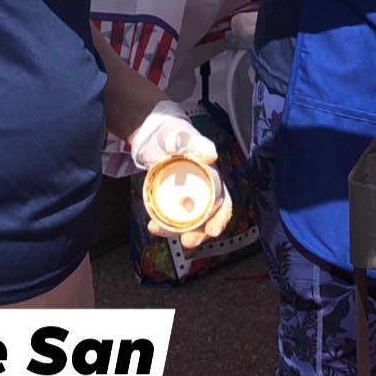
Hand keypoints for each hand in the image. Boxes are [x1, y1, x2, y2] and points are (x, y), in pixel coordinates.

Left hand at [129, 100, 232, 249]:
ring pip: (187, 223)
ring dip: (178, 233)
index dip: (221, 218)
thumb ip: (196, 144)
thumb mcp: (183, 136)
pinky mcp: (169, 202)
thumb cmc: (172, 133)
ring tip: (161, 232)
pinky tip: (152, 225)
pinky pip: (169, 218)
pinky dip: (163, 225)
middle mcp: (202, 193)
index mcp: (212, 179)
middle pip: (206, 219)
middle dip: (199, 234)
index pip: (224, 203)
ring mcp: (184, 199)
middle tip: (188, 242)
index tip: (214, 231)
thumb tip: (212, 155)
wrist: (151, 137)